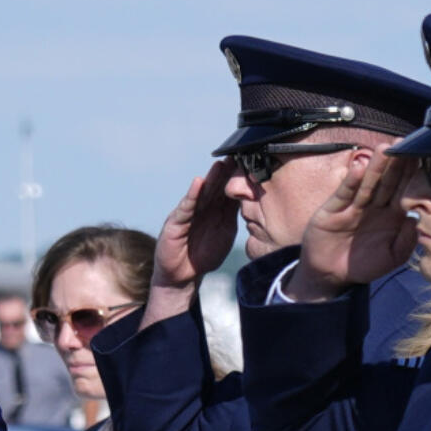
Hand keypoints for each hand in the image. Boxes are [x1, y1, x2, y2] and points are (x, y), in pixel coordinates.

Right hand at [141, 160, 238, 328]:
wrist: (181, 276)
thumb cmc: (204, 255)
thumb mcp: (225, 233)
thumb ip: (234, 216)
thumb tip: (256, 201)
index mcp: (216, 210)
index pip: (229, 189)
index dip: (239, 177)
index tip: (253, 162)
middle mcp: (202, 208)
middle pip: (216, 187)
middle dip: (226, 172)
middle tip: (238, 155)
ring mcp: (188, 214)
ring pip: (202, 193)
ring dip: (211, 179)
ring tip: (220, 165)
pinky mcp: (175, 223)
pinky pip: (185, 208)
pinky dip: (191, 195)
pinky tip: (198, 183)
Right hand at [286, 149, 416, 301]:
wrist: (330, 275)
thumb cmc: (363, 265)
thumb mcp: (392, 257)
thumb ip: (407, 240)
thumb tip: (417, 219)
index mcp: (391, 215)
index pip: (404, 190)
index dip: (412, 174)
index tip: (422, 155)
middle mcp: (374, 206)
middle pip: (387, 181)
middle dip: (396, 163)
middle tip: (405, 142)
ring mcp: (353, 206)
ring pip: (367, 184)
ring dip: (375, 167)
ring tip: (383, 149)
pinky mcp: (333, 210)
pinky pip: (344, 194)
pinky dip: (350, 182)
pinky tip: (358, 169)